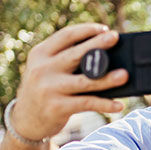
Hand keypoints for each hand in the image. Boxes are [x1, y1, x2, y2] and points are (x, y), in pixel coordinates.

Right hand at [11, 23, 129, 140]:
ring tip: (125, 75)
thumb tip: (106, 56)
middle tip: (115, 37)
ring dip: (107, 79)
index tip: (104, 28)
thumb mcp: (46, 70)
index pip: (65, 36)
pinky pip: (87, 103)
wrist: (25, 121)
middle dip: (97, 45)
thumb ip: (66, 60)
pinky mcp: (57, 107)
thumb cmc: (45, 90)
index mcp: (40, 54)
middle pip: (75, 54)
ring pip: (84, 81)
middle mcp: (42, 69)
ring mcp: (49, 89)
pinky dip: (105, 104)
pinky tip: (119, 105)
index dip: (86, 30)